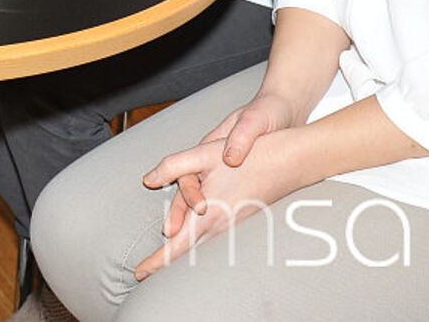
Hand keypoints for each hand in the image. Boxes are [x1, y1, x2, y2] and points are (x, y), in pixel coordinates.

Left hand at [134, 124, 304, 280]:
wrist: (289, 162)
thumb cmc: (248, 155)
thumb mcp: (204, 153)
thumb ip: (172, 166)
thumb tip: (148, 179)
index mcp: (209, 215)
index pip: (177, 247)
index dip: (156, 262)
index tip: (139, 273)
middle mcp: (221, 226)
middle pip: (187, 253)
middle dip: (164, 264)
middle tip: (143, 274)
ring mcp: (234, 226)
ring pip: (200, 248)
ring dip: (180, 256)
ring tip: (162, 263)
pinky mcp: (241, 221)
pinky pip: (212, 240)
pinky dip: (196, 246)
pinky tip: (192, 243)